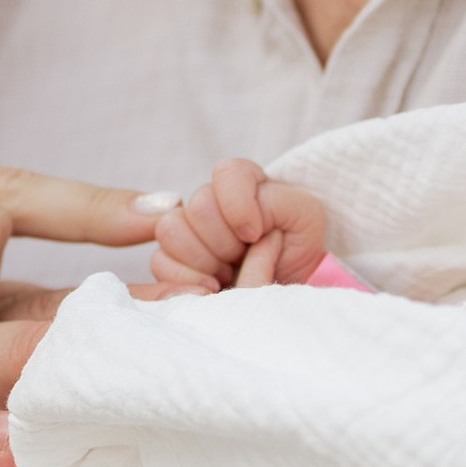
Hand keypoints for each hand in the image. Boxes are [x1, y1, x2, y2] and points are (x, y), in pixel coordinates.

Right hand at [140, 158, 328, 296]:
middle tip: (243, 259)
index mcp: (242, 183)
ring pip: (171, 231)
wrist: (284, 294)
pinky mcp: (171, 260)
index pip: (227, 173)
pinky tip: (211, 289)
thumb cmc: (296, 252)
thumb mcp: (304, 217)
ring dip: (206, 261)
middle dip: (225, 243)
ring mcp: (186, 230)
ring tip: (228, 275)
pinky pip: (160, 262)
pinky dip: (186, 280)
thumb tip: (241, 224)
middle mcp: (210, 201)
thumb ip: (275, 203)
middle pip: (197, 206)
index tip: (256, 235)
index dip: (239, 207)